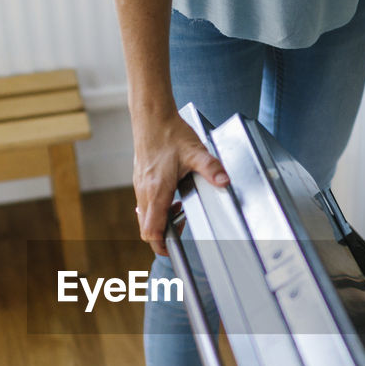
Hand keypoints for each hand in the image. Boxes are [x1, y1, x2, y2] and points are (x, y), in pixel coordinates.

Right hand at [132, 111, 228, 255]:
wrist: (151, 115)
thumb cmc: (169, 132)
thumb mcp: (196, 151)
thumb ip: (211, 168)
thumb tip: (224, 181)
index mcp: (157, 190)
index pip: (151, 230)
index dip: (160, 246)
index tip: (171, 250)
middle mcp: (145, 191)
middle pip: (146, 227)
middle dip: (163, 234)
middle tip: (181, 227)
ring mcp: (140, 185)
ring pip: (144, 215)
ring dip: (160, 219)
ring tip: (179, 209)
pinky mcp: (140, 178)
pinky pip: (144, 203)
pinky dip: (156, 207)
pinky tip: (171, 195)